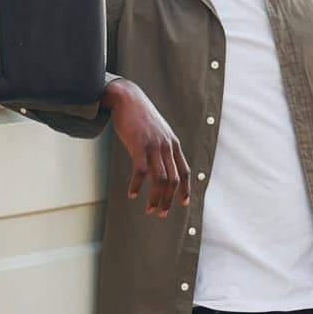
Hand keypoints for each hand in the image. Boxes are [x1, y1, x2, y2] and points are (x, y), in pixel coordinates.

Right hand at [102, 78, 189, 216]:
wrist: (127, 99)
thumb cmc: (140, 117)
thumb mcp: (157, 132)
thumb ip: (162, 147)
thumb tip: (162, 162)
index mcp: (173, 144)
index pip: (184, 171)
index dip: (185, 189)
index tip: (184, 204)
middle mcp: (167, 146)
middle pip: (173, 180)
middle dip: (168, 200)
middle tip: (160, 214)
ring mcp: (154, 146)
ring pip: (160, 179)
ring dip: (155, 198)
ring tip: (149, 209)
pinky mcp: (139, 145)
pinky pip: (141, 171)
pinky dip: (137, 185)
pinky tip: (132, 194)